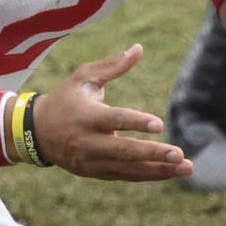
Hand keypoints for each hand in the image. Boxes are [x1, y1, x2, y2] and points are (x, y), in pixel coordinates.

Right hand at [30, 44, 193, 181]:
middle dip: (151, 153)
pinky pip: (126, 176)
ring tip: (186, 167)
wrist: (38, 133)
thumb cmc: (66, 99)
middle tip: (178, 153)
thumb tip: (139, 49)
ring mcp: (91, 161)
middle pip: (123, 150)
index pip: (112, 119)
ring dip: (158, 169)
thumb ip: (111, 66)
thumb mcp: (83, 78)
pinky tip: (171, 172)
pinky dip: (149, 175)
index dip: (135, 122)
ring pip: (128, 168)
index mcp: (84, 115)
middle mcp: (87, 142)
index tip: (159, 124)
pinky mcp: (95, 173)